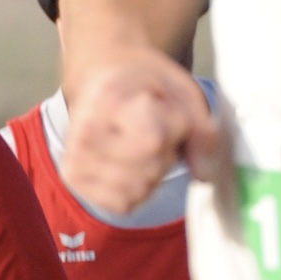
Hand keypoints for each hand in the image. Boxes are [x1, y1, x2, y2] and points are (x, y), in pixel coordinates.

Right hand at [64, 49, 220, 215]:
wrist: (102, 77)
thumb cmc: (142, 82)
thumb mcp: (182, 91)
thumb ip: (201, 129)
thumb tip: (205, 174)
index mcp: (106, 102)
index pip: (154, 142)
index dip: (175, 131)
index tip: (166, 111)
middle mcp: (82, 136)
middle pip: (149, 169)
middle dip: (164, 154)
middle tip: (152, 128)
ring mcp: (75, 162)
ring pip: (139, 190)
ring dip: (151, 173)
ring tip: (138, 144)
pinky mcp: (75, 182)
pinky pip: (124, 202)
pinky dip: (136, 189)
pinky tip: (128, 164)